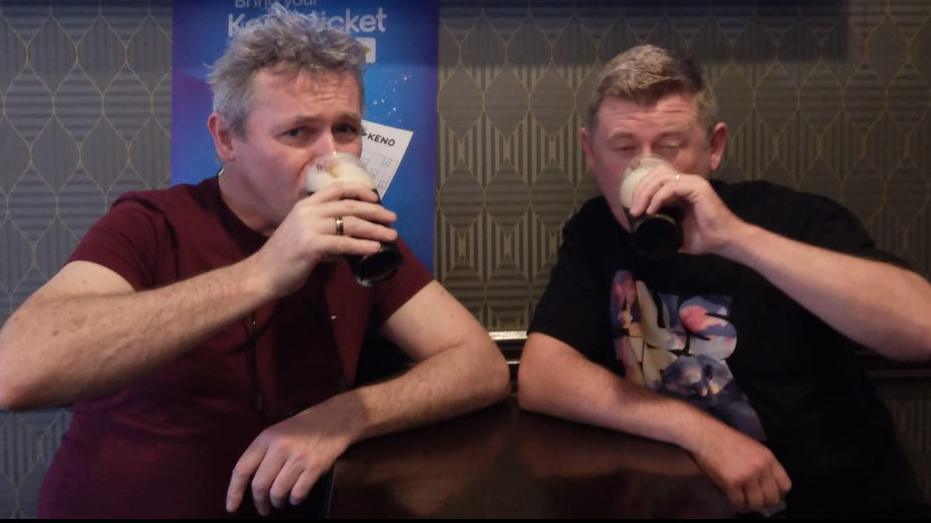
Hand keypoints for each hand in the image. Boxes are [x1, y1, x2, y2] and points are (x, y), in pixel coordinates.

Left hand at [225, 407, 352, 515]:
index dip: (234, 491)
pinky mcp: (315, 466)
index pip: (242, 469)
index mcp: (266, 438)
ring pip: (278, 492)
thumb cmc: (304, 426)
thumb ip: (263, 452)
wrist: (336, 418)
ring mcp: (299, 457)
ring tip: (280, 502)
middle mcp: (280, 447)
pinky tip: (295, 496)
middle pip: (260, 485)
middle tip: (263, 508)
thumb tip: (248, 482)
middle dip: (260, 502)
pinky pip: (298, 493)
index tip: (232, 507)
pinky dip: (294, 500)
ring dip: (277, 503)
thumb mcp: (278, 431)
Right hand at [249, 182, 398, 297]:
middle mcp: (308, 211)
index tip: (376, 199)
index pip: (337, 189)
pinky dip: (362, 245)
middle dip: (375, 212)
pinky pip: (343, 243)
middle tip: (393, 218)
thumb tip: (349, 242)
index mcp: (306, 205)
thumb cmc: (284, 258)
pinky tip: (375, 248)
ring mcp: (308, 227)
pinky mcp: (311, 245)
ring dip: (374, 229)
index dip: (359, 191)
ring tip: (391, 236)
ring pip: (350, 224)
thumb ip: (326, 236)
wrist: (262, 274)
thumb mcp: (305, 238)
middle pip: (349, 206)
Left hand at [627, 166, 744, 255]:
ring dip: (646, 193)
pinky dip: (658, 198)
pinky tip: (652, 210)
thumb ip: (663, 226)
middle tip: (633, 210)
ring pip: (661, 178)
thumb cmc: (705, 237)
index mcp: (682, 188)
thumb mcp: (676, 231)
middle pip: (655, 175)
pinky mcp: (698, 188)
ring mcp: (693, 182)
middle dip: (640, 191)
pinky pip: (671, 187)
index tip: (632, 208)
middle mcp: (687, 181)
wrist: (725, 241)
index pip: (656, 179)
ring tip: (638, 210)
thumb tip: (644, 232)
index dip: (641, 190)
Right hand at [689, 422, 790, 513]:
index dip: (778, 494)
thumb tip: (767, 485)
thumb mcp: (753, 447)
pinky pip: (739, 503)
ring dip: (749, 505)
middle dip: (763, 503)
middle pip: (772, 498)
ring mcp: (747, 475)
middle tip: (754, 501)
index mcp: (768, 457)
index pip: (785, 485)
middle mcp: (760, 467)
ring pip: (756, 504)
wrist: (706, 435)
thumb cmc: (726, 439)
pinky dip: (735, 504)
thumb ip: (763, 464)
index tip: (769, 495)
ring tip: (742, 501)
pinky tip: (732, 499)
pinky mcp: (732, 482)